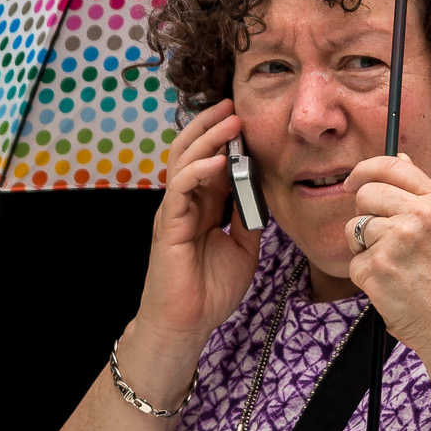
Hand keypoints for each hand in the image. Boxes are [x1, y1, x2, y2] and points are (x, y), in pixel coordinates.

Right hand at [134, 100, 262, 359]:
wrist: (186, 324)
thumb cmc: (209, 291)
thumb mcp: (242, 247)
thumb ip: (247, 218)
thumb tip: (262, 193)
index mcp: (200, 206)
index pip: (209, 161)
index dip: (225, 139)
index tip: (245, 118)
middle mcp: (184, 203)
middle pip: (190, 151)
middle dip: (211, 126)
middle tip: (233, 106)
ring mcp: (173, 212)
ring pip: (183, 162)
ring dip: (207, 139)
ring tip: (229, 121)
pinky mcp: (168, 225)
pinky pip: (180, 188)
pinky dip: (198, 170)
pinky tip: (218, 161)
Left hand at [342, 154, 430, 357]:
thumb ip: (418, 194)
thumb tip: (399, 157)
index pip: (391, 166)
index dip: (364, 170)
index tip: (351, 181)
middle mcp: (419, 216)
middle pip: (365, 194)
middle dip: (364, 215)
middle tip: (381, 240)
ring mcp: (397, 241)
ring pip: (354, 228)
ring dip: (363, 248)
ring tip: (392, 265)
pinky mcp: (378, 267)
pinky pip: (353, 261)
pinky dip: (365, 276)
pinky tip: (389, 285)